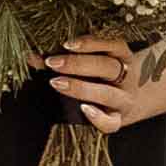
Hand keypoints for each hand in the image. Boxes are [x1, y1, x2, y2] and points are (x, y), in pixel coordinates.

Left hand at [40, 34, 156, 134]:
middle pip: (108, 67)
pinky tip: (83, 109)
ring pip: (108, 94)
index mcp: (122, 57)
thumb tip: (32, 56)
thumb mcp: (92, 62)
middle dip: (78, 64)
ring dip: (81, 88)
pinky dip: (98, 118)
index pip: (113, 44)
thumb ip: (64, 57)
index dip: (91, 43)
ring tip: (57, 83)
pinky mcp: (119, 121)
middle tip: (52, 63)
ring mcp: (124, 100)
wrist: (134, 99)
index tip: (67, 44)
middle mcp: (127, 77)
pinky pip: (111, 123)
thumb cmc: (104, 76)